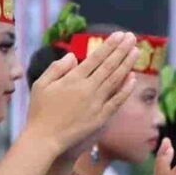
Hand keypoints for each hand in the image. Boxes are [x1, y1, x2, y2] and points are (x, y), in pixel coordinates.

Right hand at [25, 32, 137, 157]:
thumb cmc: (39, 111)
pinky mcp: (101, 118)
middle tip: (132, 37)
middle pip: (109, 65)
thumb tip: (74, 55)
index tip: (119, 35)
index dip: (108, 45)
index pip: (95, 58)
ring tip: (136, 51)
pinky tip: (133, 78)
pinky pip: (117, 101)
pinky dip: (126, 89)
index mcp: (73, 79)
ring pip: (116, 80)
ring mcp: (96, 103)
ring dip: (127, 64)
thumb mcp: (41, 85)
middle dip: (122, 50)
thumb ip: (57, 68)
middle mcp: (88, 88)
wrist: (44, 139)